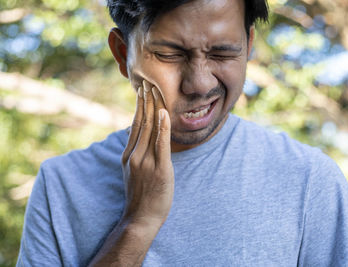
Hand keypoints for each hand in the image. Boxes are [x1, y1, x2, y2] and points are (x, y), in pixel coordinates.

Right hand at [121, 80, 173, 225]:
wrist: (140, 219)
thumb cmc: (140, 196)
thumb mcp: (133, 172)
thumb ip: (136, 154)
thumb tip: (139, 138)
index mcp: (129, 155)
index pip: (135, 125)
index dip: (140, 106)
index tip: (143, 91)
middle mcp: (135, 155)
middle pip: (142, 122)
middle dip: (146, 100)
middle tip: (148, 82)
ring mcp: (146, 161)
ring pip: (150, 128)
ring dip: (153, 107)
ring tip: (155, 89)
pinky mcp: (159, 169)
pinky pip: (161, 144)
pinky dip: (162, 127)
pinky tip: (164, 112)